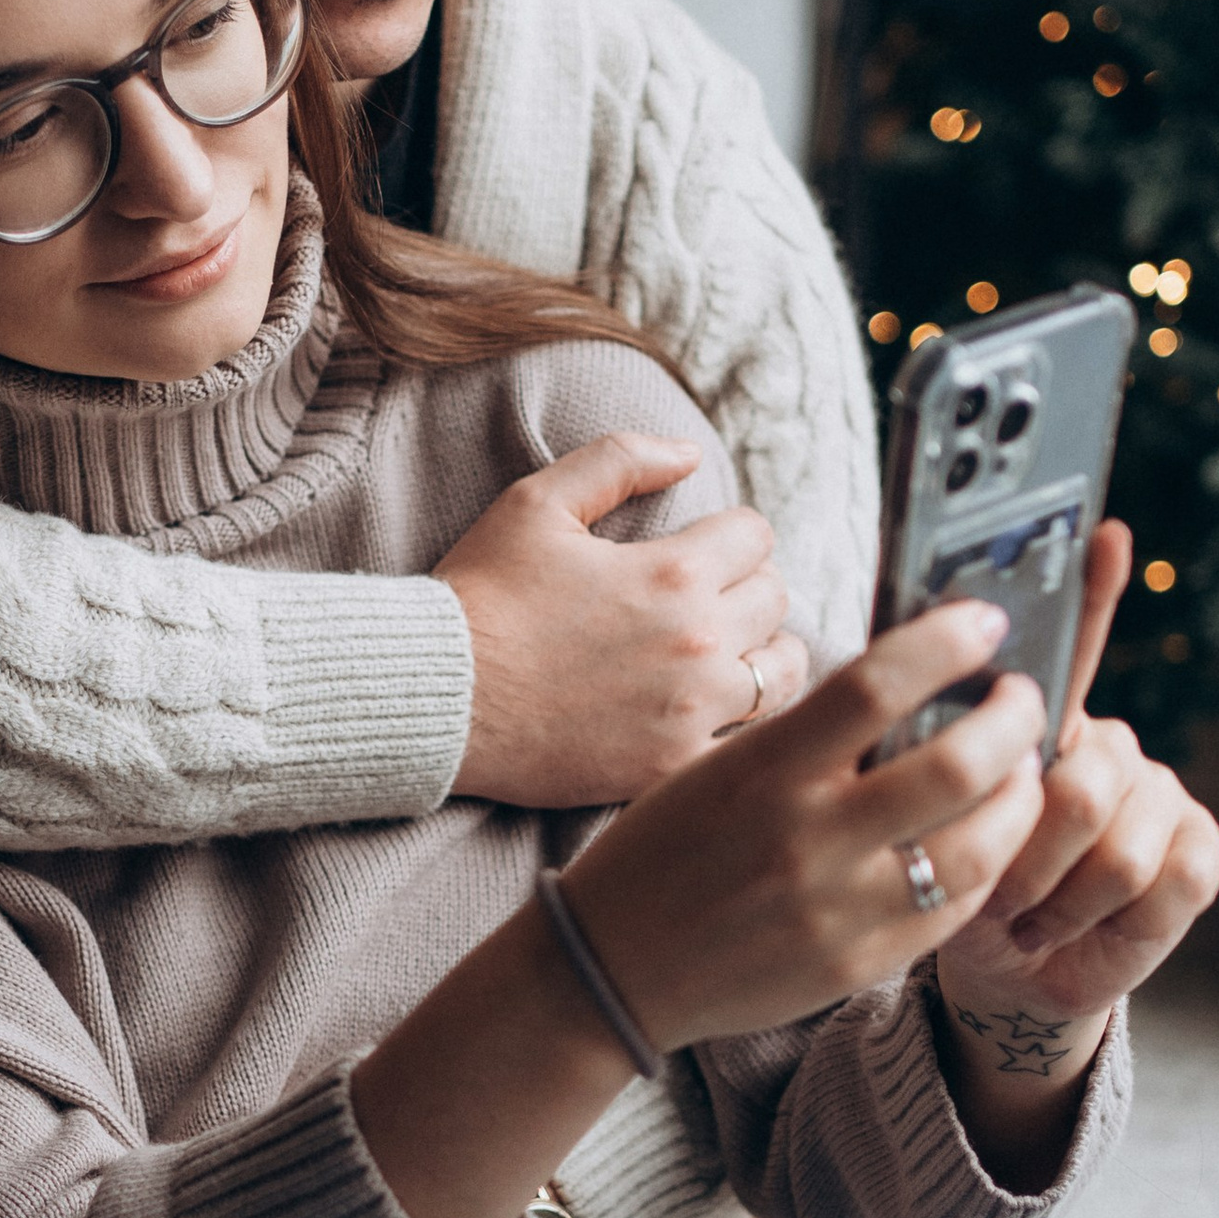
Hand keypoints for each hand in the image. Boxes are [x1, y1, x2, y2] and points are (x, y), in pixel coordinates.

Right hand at [347, 596, 1039, 1217]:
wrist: (614, 968)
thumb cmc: (666, 847)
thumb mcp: (717, 765)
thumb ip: (810, 732)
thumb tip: (913, 678)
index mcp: (762, 769)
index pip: (878, 683)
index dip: (949, 642)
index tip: (985, 622)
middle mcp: (805, 839)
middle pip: (957, 764)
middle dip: (1014, 719)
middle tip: (1021, 698)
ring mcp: (838, 911)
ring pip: (981, 847)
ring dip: (1020, 797)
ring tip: (1019, 770)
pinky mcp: (859, 966)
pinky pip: (957, 909)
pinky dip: (989, 863)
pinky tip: (986, 836)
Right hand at [438, 434, 810, 806]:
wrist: (436, 697)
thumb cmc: (481, 596)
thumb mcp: (537, 502)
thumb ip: (620, 460)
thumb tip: (690, 451)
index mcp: (672, 572)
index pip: (755, 536)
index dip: (732, 534)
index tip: (710, 548)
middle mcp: (696, 642)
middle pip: (775, 599)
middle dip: (748, 587)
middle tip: (715, 597)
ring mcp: (690, 711)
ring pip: (782, 674)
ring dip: (766, 654)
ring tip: (735, 654)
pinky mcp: (672, 766)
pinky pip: (749, 743)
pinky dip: (742, 724)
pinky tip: (715, 714)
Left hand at [932, 525, 1218, 1157]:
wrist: (1002, 972)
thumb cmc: (955, 887)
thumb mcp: (919, 830)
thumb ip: (925, 763)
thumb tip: (902, 684)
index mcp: (1038, 723)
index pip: (1071, 641)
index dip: (1090, 588)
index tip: (1099, 532)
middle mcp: (1108, 740)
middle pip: (1079, 779)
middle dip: (1023, 854)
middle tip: (986, 890)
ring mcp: (1160, 789)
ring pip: (1116, 842)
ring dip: (1055, 899)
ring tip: (1020, 917)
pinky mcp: (1200, 848)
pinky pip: (1168, 881)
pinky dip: (1110, 925)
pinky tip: (1071, 930)